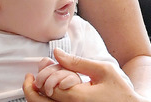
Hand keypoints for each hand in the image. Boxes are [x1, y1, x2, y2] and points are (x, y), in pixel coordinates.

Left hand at [23, 48, 141, 101]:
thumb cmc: (120, 91)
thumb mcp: (103, 71)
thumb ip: (78, 62)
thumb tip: (56, 53)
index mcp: (77, 98)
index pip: (47, 87)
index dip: (42, 76)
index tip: (44, 66)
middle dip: (30, 89)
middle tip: (30, 78)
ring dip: (37, 97)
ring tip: (37, 85)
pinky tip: (50, 94)